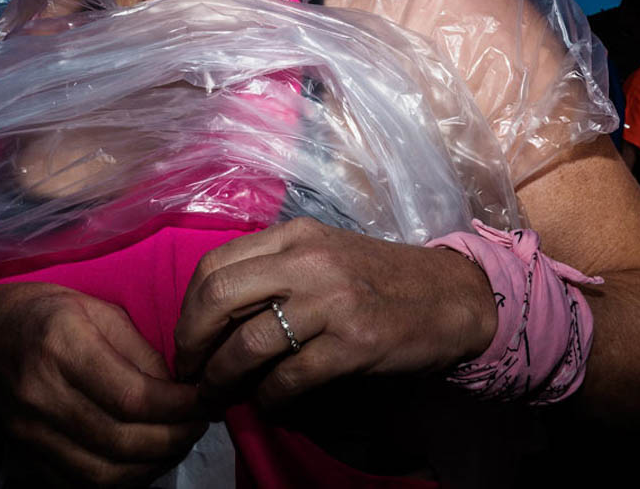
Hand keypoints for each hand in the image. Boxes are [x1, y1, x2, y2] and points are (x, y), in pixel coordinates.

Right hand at [0, 282, 205, 486]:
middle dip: (173, 440)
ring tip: (177, 444)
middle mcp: (41, 394)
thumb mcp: (97, 309)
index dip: (179, 407)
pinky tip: (142, 460)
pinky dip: (121, 481)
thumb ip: (140, 351)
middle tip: (199, 426)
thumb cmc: (45, 313)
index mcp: (62, 344)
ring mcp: (28, 434)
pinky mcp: (23, 459)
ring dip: (152, 466)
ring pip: (103, 474)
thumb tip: (179, 390)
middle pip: (121, 441)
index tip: (206, 400)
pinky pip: (81, 486)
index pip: (133, 397)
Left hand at [173, 217, 496, 410]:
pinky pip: (290, 377)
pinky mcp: (355, 341)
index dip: (189, 310)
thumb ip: (274, 271)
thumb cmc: (378, 279)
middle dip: (192, 343)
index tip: (188, 341)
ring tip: (220, 395)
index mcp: (295, 235)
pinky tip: (271, 404)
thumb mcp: (323, 255)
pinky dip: (270, 398)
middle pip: (218, 297)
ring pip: (248, 342)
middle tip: (192, 372)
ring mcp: (333, 300)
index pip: (215, 265)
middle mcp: (309, 260)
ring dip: (223, 378)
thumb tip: (216, 317)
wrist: (450, 296)